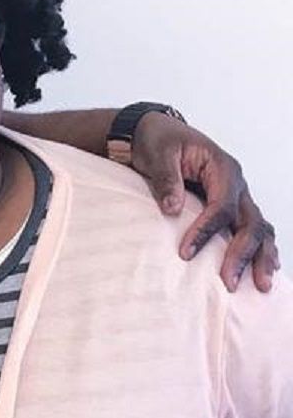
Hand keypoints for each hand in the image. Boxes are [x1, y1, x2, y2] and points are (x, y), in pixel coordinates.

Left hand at [130, 112, 280, 291]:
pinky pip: (252, 228)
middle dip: (242, 254)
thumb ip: (167, 179)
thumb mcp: (158, 153)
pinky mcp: (230, 206)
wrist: (153, 132)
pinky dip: (260, 249)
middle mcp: (236, 183)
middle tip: (228, 281)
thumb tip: (173, 209)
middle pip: (250, 222)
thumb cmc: (157, 140)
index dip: (206, 231)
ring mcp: (237, 195)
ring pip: (259, 228)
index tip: (185, 252)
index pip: (222, 206)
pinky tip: (265, 269)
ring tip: (261, 285)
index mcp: (222, 167)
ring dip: (261, 256)